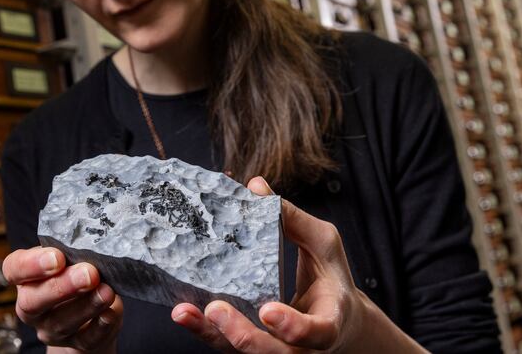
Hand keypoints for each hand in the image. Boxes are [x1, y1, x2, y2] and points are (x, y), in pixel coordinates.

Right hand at [2, 247, 123, 352]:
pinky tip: (111, 312)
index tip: (56, 257)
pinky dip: (100, 326)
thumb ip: (77, 248)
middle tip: (89, 274)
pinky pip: (85, 340)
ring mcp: (51, 328)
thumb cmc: (79, 273)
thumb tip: (99, 235)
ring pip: (61, 322)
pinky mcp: (76, 344)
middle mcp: (32, 306)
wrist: (93, 314)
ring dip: (86, 306)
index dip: (31, 265)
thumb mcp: (73, 257)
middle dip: (61, 287)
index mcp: (26, 277)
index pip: (14, 269)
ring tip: (107, 291)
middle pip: (33, 301)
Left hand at [171, 177, 427, 352]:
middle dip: (243, 335)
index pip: (316, 333)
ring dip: (212, 334)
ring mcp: (276, 351)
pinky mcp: (253, 348)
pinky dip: (204, 331)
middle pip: (272, 353)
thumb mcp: (322, 244)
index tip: (267, 310)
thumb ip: (293, 219)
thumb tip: (255, 185)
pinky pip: (227, 346)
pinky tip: (184, 313)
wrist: (337, 320)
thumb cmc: (330, 277)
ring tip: (185, 312)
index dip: (293, 327)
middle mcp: (302, 347)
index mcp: (329, 321)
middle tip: (216, 309)